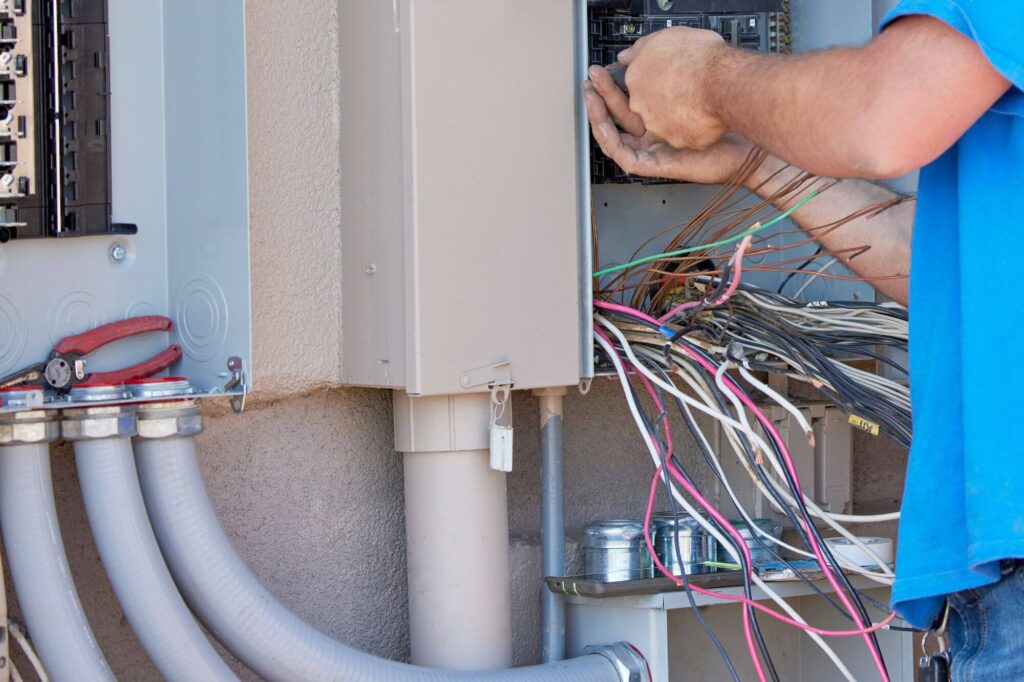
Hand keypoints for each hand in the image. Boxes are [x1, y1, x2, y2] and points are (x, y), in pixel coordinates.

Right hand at [584, 70, 750, 184]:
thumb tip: (648, 54)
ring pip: (615, 137)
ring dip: (599, 117)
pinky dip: (610, 140)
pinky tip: (601, 123)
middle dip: (600, 97)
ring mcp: (653, 151)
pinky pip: (624, 156)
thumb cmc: (723, 111)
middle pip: (617, 118)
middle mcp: (654, 135)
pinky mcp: (655, 165)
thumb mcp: (688, 82)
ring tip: (590, 97)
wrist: (741, 136)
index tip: (604, 70)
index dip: (612, 87)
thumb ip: (666, 71)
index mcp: (661, 117)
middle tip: (589, 79)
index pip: (628, 103)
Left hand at [616, 27, 728, 150]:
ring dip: (679, 115)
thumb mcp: (665, 37)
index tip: (669, 76)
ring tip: (698, 102)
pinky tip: (706, 115)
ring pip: (666, 123)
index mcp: (636, 79)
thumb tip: (625, 56)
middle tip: (685, 89)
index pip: (637, 83)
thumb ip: (641, 48)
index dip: (655, 79)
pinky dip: (695, 127)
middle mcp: (641, 106)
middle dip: (664, 100)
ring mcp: (658, 126)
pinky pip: (686, 136)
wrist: (723, 81)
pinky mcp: (678, 141)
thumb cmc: (699, 56)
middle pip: (648, 106)